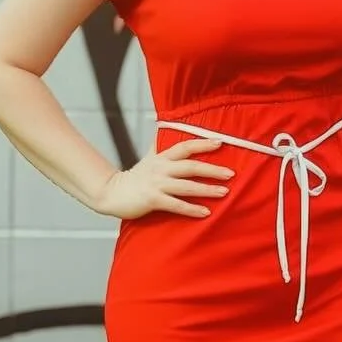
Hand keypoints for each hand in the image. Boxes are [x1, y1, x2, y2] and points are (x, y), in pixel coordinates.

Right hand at [94, 137, 232, 219]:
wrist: (111, 193)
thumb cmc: (134, 178)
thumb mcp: (148, 159)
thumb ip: (160, 146)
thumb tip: (165, 128)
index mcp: (162, 158)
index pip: (185, 146)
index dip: (203, 143)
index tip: (221, 142)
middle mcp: (161, 168)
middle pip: (190, 166)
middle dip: (212, 169)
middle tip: (231, 173)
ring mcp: (156, 184)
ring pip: (186, 186)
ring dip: (207, 189)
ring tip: (225, 193)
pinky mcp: (152, 200)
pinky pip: (176, 205)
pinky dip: (192, 209)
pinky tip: (206, 213)